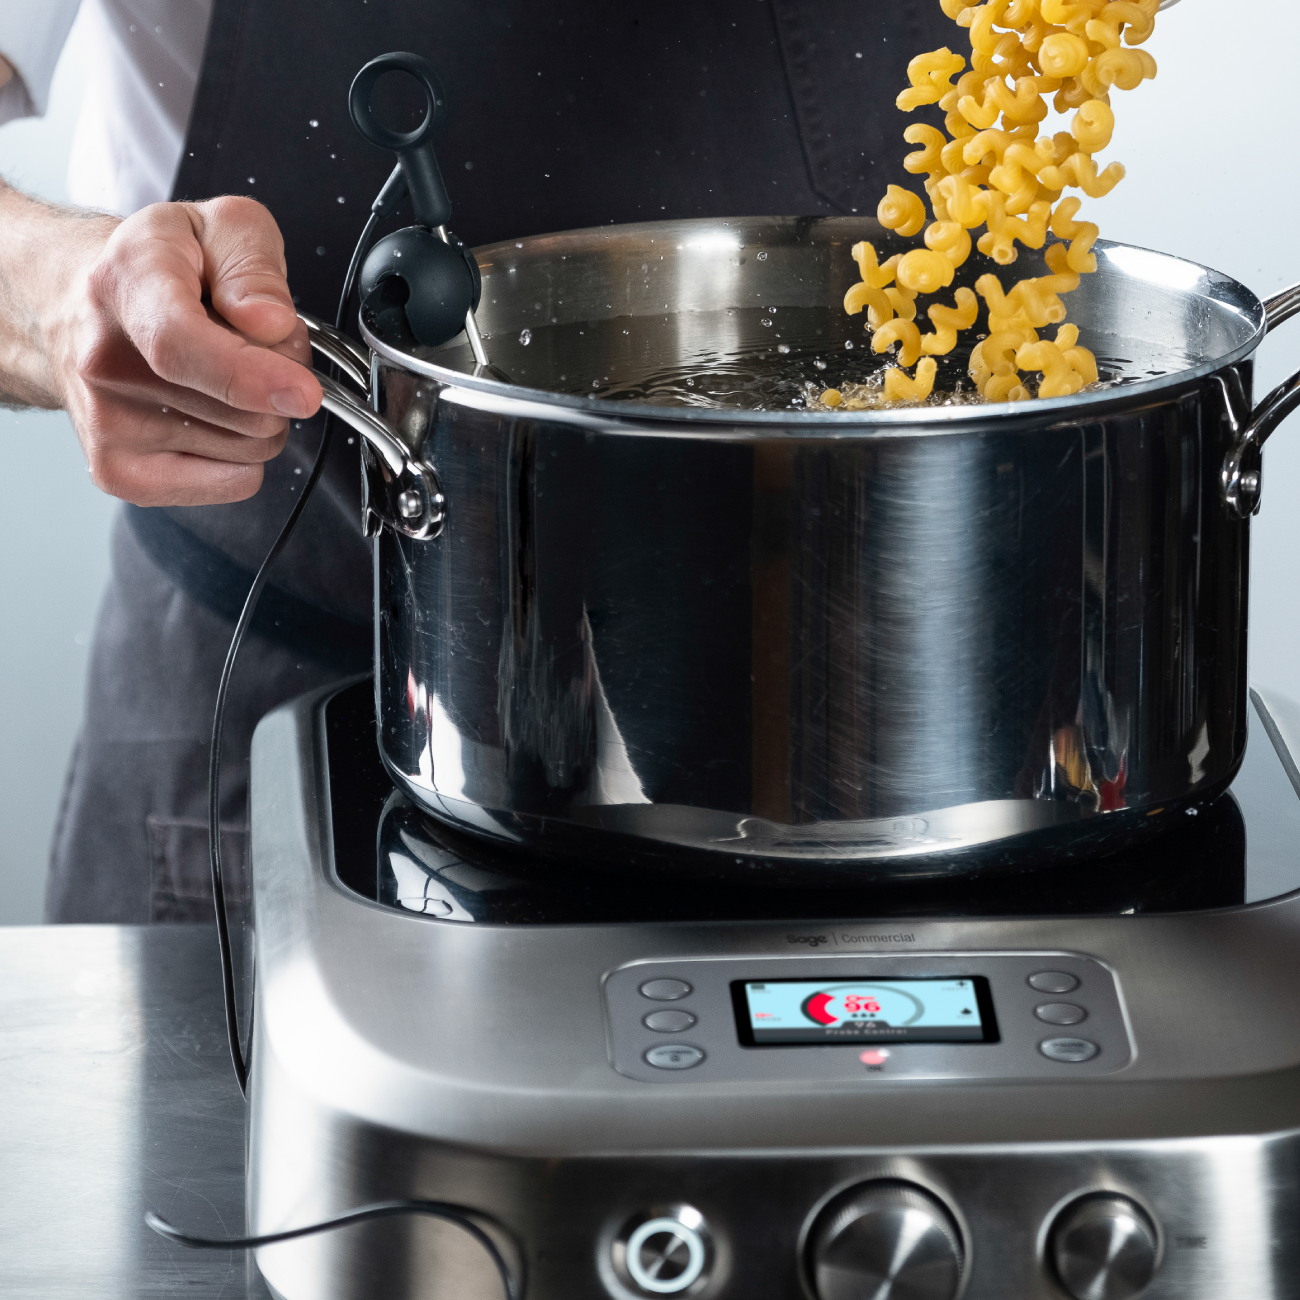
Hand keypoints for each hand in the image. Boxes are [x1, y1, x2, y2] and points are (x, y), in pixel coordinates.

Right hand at [0, 188, 322, 505]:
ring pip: (251, 449)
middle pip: (247, 411)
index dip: (252, 376)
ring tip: (223, 372)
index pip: (181, 344)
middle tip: (251, 345)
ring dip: (261, 414)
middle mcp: (105, 360)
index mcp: (128, 284)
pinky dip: (243, 455)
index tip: (303, 392)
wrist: (74, 305)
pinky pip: (235, 482)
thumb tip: (269, 323)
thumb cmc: (158, 268)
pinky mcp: (119, 473)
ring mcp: (106, 424)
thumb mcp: (218, 227)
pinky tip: (210, 413)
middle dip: (279, 380)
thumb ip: (254, 265)